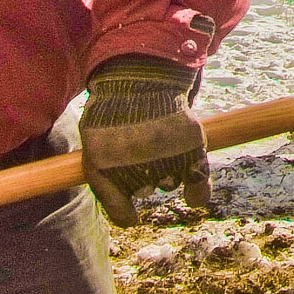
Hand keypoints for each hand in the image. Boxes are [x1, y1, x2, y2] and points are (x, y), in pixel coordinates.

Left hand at [80, 57, 207, 226]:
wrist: (140, 78)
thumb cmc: (114, 114)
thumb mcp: (95, 143)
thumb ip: (105, 176)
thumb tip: (125, 216)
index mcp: (103, 168)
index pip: (120, 211)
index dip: (126, 214)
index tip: (132, 215)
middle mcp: (133, 168)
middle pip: (145, 190)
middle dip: (143, 177)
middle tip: (142, 147)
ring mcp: (163, 158)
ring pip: (168, 182)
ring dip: (166, 169)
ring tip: (158, 138)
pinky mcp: (188, 148)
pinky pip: (198, 182)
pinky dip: (198, 190)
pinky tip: (195, 194)